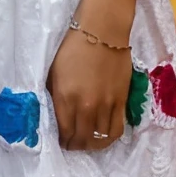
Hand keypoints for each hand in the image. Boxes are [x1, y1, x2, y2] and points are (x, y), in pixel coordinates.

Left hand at [46, 25, 130, 151]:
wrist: (102, 30)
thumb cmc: (73, 47)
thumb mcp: (54, 72)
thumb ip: (55, 97)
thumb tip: (57, 115)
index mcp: (65, 98)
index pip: (65, 132)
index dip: (63, 141)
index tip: (63, 141)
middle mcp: (85, 106)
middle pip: (82, 139)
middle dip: (77, 145)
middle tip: (75, 144)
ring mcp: (106, 105)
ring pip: (101, 139)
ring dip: (93, 144)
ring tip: (89, 141)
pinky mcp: (122, 101)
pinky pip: (117, 130)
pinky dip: (109, 138)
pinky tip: (105, 135)